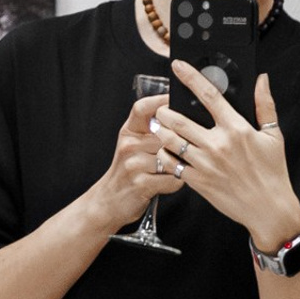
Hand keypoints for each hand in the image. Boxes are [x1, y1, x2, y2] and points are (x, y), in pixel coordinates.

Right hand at [90, 92, 185, 232]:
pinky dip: (176, 183)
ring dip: (181, 165)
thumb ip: (150, 131)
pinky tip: (170, 183)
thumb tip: (182, 116)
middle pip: (167, 134)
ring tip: (177, 170)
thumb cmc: (129, 172)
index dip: (161, 100)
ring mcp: (133, 164)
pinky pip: (172, 178)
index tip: (177, 98)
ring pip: (173, 157)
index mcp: (128, 132)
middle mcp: (129, 145)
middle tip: (190, 147)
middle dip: (182, 143)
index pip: (142, 107)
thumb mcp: (133, 146)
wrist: (109, 201)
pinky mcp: (141, 183)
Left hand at [154, 66, 299, 248]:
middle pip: (178, 118)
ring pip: (170, 140)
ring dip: (161, 130)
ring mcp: (205, 163)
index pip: (209, 95)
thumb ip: (265, 105)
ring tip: (161, 127)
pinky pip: (171, 163)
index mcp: (237, 129)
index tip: (177, 66)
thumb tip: (261, 79)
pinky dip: (165, 154)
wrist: (269, 208)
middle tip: (162, 108)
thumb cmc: (273, 171)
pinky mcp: (197, 181)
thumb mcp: (273, 136)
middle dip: (165, 110)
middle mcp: (218, 144)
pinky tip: (167, 151)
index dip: (190, 77)